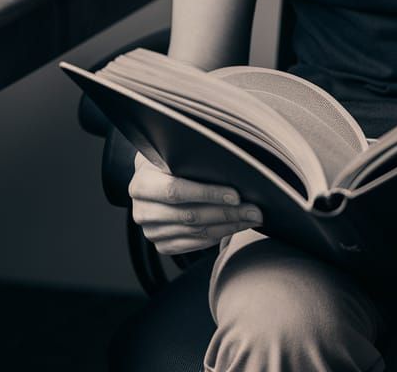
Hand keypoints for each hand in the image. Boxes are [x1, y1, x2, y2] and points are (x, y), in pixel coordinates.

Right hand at [128, 151, 263, 255]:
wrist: (153, 176)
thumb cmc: (170, 158)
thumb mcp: (175, 151)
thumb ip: (193, 158)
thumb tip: (232, 163)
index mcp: (142, 184)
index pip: (176, 191)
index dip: (207, 194)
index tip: (236, 195)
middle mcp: (142, 211)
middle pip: (190, 216)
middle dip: (227, 213)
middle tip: (254, 210)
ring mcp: (151, 231)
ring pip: (196, 232)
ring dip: (229, 226)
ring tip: (252, 218)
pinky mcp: (162, 244)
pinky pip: (194, 244)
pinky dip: (218, 236)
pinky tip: (236, 227)